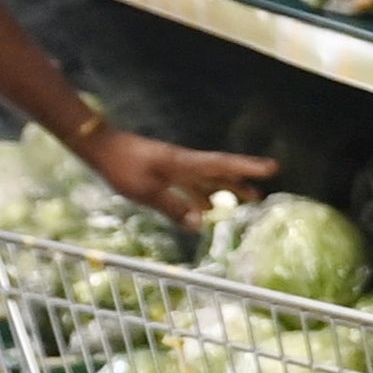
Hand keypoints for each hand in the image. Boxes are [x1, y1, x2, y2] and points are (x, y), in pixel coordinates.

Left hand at [82, 128, 275, 225]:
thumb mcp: (146, 191)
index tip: (274, 167)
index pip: (223, 165)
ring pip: (206, 178)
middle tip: (262, 194)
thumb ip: (174, 207)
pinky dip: (201, 195)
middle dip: (241, 181)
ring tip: (242, 200)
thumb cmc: (122, 167)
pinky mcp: (163, 171)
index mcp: (185, 164)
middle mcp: (184, 164)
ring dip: (224, 188)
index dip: (248, 168)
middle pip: (219, 172)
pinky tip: (204, 207)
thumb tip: (201, 225)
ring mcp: (174, 167)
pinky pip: (190, 184)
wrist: (98, 147)